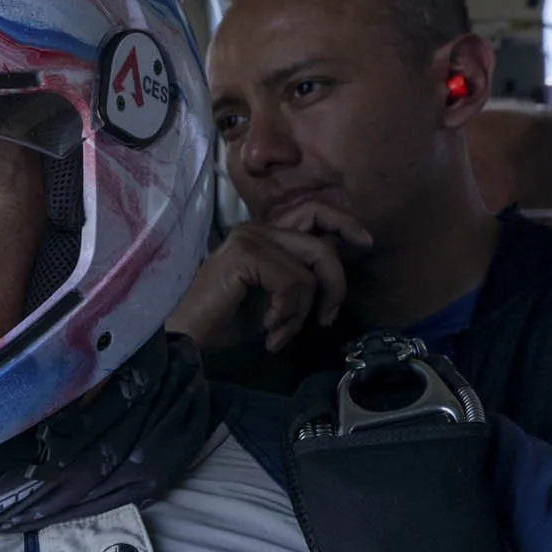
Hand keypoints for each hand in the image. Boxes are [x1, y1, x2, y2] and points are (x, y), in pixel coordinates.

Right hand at [166, 204, 372, 352]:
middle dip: (335, 282)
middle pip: (321, 243)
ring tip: (279, 333)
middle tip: (327, 318)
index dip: (344, 222)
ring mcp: (249, 238)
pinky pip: (294, 282)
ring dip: (302, 312)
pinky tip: (267, 331)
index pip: (313, 212)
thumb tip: (334, 266)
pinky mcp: (245, 255)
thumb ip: (297, 273)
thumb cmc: (224, 323)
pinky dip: (288, 314)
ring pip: (310, 268)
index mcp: (262, 234)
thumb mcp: (272, 295)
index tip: (365, 242)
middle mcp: (255, 229)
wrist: (186, 339)